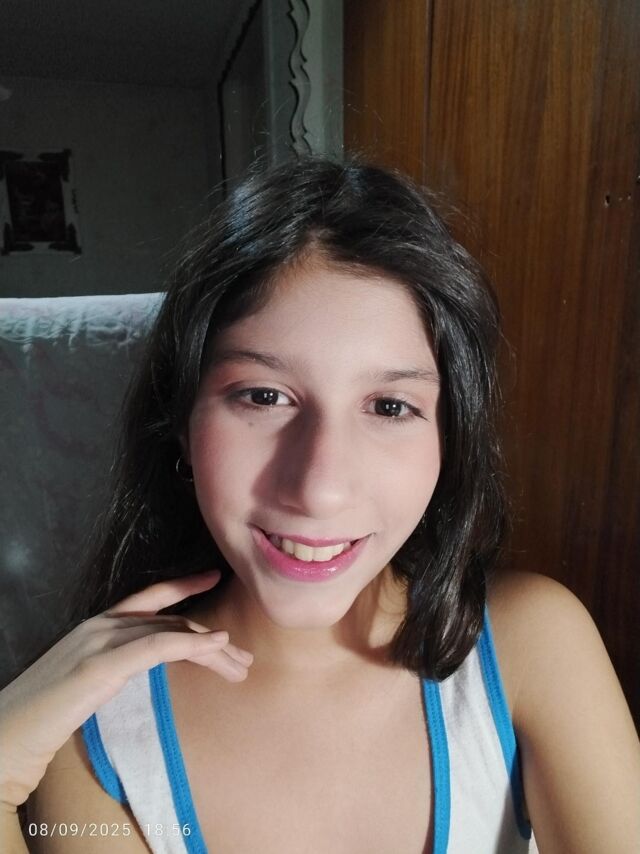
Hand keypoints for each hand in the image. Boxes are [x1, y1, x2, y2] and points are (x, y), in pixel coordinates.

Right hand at [0, 570, 251, 811]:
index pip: (148, 598)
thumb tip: (147, 664)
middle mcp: (100, 625)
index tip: (212, 577)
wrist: (7, 737)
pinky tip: (217, 648)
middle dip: (211, 639)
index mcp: (97, 625)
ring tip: (239, 667)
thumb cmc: (45, 715)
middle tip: (243, 659)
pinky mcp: (101, 665)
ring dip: (212, 650)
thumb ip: (116, 664)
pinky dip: (191, 644)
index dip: (182, 585)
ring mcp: (100, 641)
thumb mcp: (87, 681)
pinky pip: (157, 648)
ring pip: (170, 634)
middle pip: (170, 622)